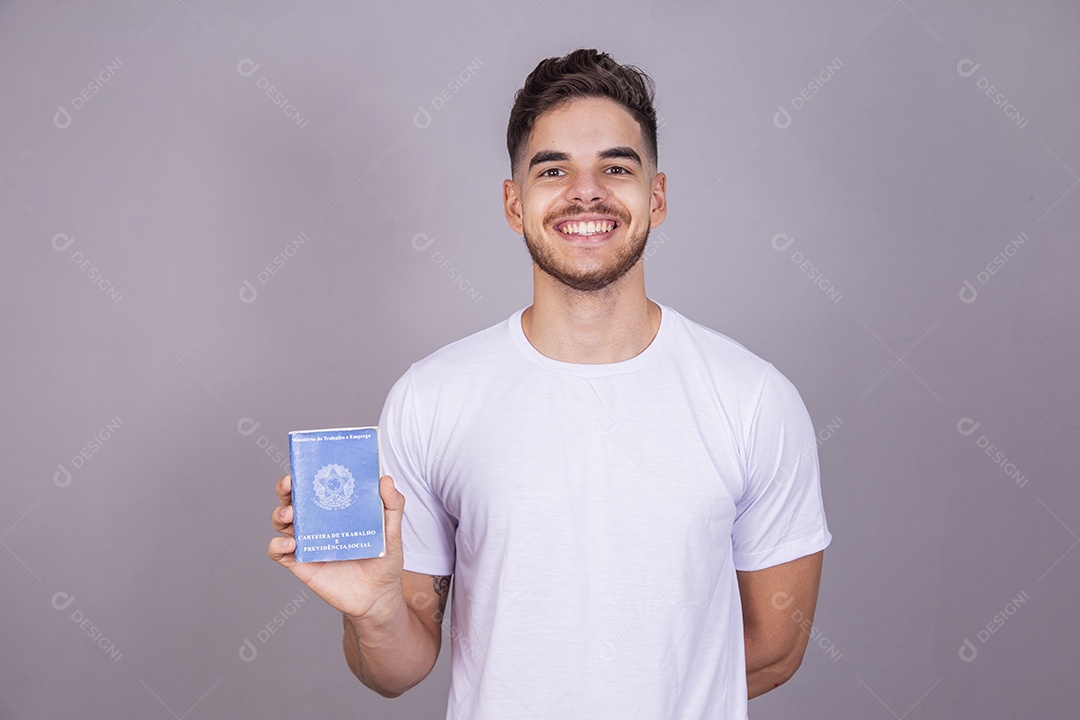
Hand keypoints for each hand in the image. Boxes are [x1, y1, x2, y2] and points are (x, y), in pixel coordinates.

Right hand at [268, 473, 405, 619]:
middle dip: (285, 488)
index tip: (306, 464)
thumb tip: (386, 479)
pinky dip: (276, 546)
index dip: (307, 473)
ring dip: (279, 514)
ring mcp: (306, 542)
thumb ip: (392, 505)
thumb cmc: (384, 560)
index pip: (316, 486)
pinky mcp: (300, 563)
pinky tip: (289, 544)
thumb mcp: (392, 531)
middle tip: (289, 484)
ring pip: (281, 522)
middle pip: (292, 499)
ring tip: (290, 514)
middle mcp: (317, 523)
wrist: (378, 596)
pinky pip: (278, 553)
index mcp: (335, 510)